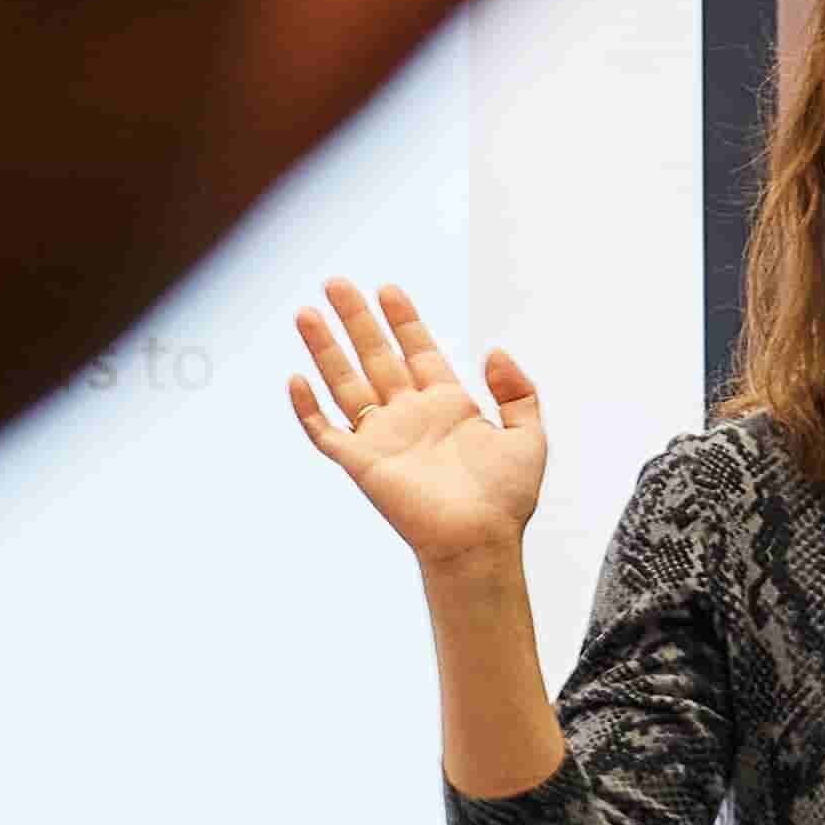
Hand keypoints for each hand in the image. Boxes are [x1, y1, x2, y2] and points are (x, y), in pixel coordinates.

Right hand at [287, 277, 549, 571]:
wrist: (481, 542)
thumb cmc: (506, 500)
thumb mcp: (529, 437)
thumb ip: (518, 391)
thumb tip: (494, 350)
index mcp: (447, 405)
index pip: (417, 350)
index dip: (403, 320)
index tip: (388, 288)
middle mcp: (410, 416)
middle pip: (375, 356)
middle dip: (356, 319)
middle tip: (336, 282)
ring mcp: (382, 438)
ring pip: (345, 384)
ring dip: (325, 349)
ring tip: (306, 313)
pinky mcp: (362, 464)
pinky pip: (326, 433)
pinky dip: (308, 409)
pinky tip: (295, 379)